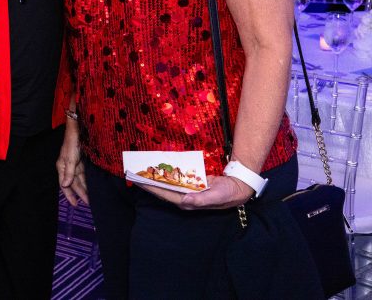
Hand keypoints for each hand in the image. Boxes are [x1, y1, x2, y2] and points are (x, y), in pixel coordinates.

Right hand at [57, 121, 87, 205]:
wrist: (77, 129)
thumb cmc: (72, 143)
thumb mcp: (70, 159)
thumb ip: (68, 173)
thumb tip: (65, 185)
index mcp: (62, 167)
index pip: (64, 185)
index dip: (69, 195)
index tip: (75, 205)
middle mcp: (68, 167)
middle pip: (73, 184)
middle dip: (80, 194)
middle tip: (88, 203)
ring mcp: (75, 164)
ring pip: (80, 180)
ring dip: (85, 188)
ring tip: (91, 197)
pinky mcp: (81, 161)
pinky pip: (84, 174)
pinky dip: (88, 180)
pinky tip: (92, 185)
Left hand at [135, 174, 253, 209]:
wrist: (238, 187)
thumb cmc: (228, 194)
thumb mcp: (217, 196)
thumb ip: (201, 200)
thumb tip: (185, 201)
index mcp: (188, 202)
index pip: (165, 195)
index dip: (151, 188)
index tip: (138, 181)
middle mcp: (185, 198)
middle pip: (162, 190)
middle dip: (148, 183)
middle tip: (132, 173)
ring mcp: (187, 191)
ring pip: (167, 184)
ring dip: (154, 178)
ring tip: (140, 170)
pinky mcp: (190, 184)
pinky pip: (174, 179)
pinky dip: (165, 174)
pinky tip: (157, 168)